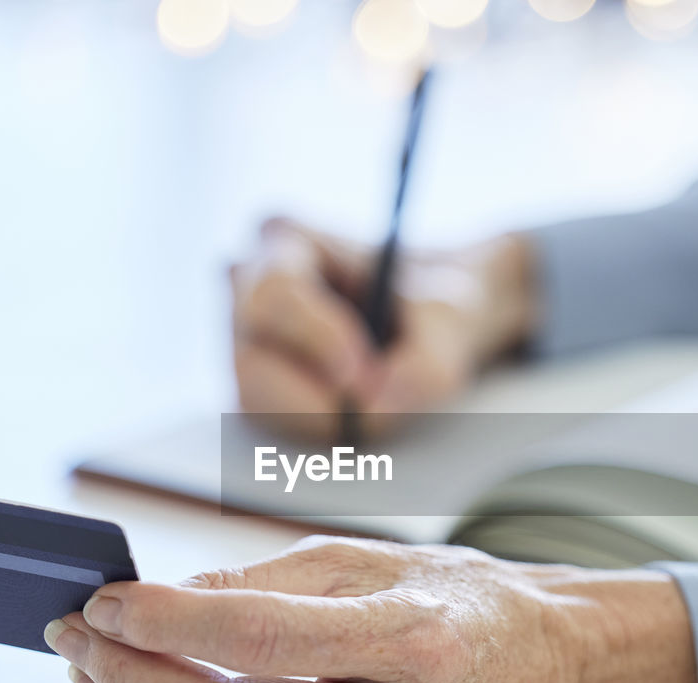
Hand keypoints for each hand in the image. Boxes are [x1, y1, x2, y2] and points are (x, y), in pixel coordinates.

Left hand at [45, 537, 697, 682]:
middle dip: (128, 679)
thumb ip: (267, 583)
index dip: (162, 621)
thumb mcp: (375, 559)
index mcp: (416, 639)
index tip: (106, 603)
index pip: (256, 636)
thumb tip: (168, 603)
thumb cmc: (467, 609)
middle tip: (82, 642)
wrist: (554, 680)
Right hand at [230, 218, 536, 437]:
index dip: (316, 337)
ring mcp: (245, 341)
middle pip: (251, 358)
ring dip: (322, 416)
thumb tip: (373, 409)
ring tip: (380, 399)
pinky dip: (320, 427)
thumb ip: (426, 363)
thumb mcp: (452, 318)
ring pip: (257, 401)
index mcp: (286, 241)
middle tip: (375, 406)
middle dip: (316, 394)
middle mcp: (248, 288)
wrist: (433, 322)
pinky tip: (359, 407)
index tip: (364, 372)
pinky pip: (273, 425)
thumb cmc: (432, 301)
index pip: (275, 291)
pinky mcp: (256, 388)